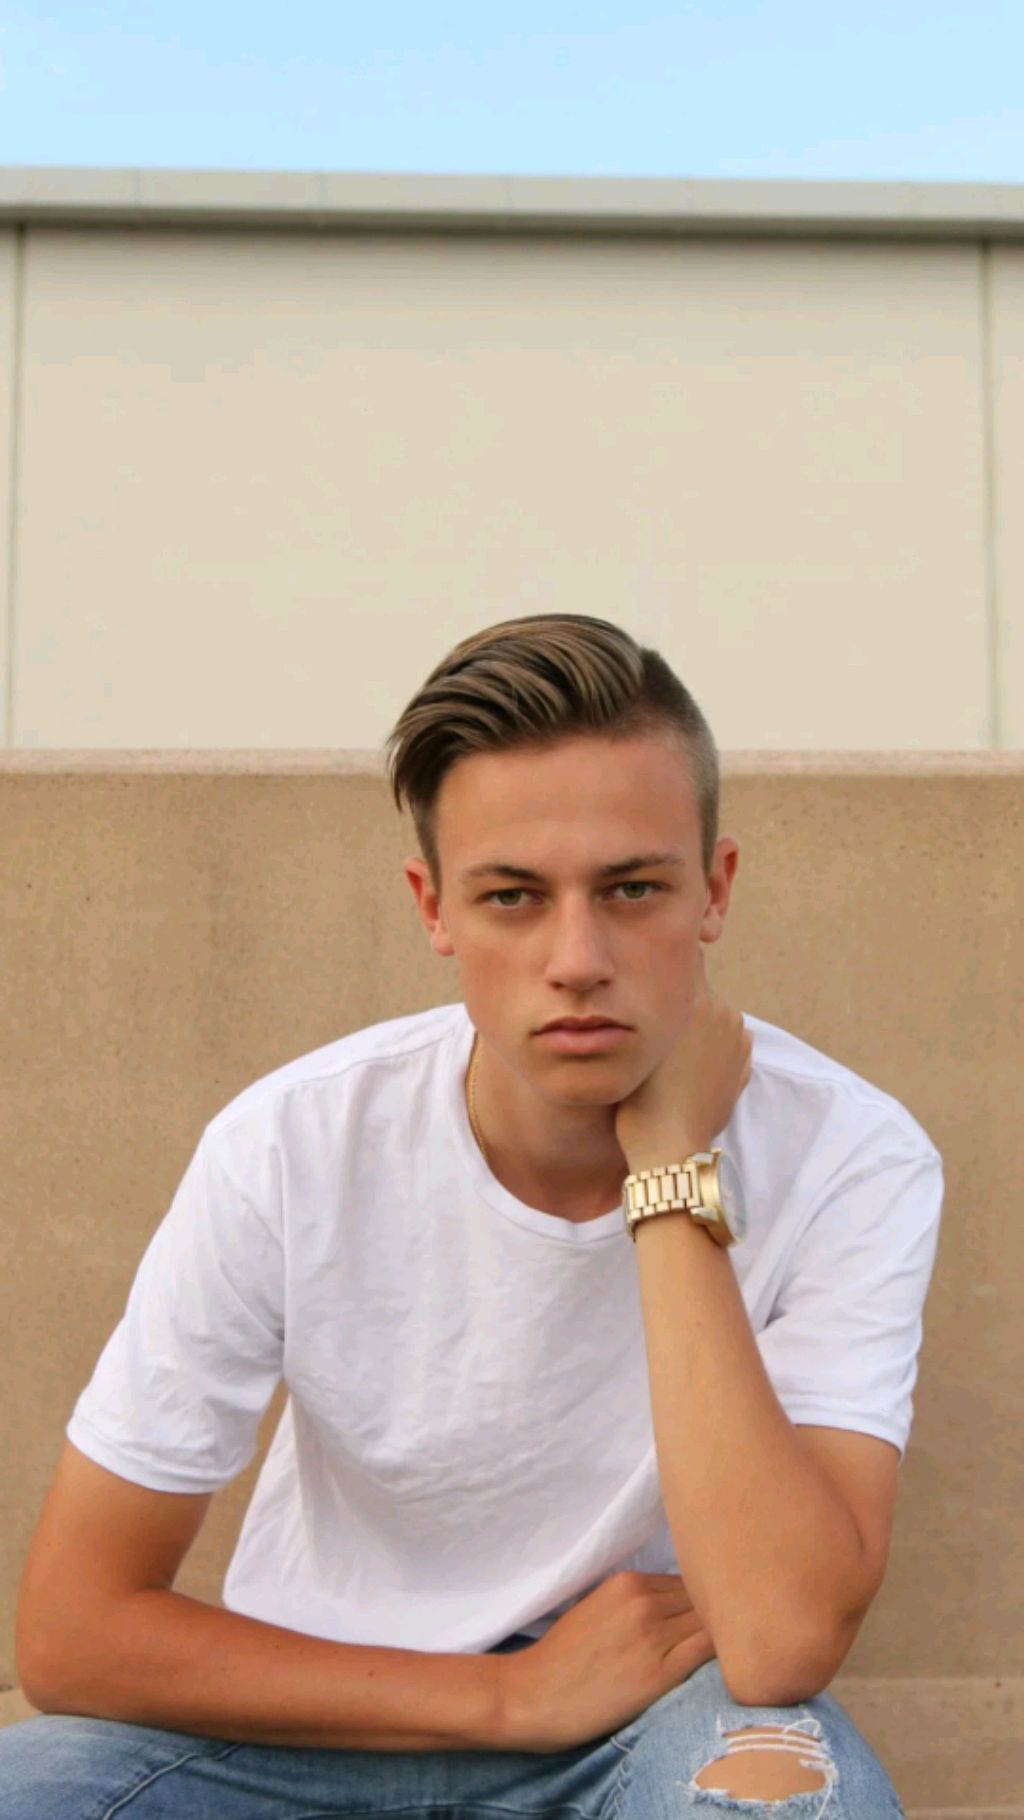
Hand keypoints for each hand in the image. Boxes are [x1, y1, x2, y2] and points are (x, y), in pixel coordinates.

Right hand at [497, 1570, 715, 1753]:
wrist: (534, 1695)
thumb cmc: (564, 1657)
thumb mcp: (600, 1606)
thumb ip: (639, 1600)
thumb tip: (681, 1606)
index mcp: (629, 1581)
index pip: (691, 1581)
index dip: (707, 1600)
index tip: (712, 1619)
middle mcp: (644, 1601)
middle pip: (706, 1598)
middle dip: (720, 1613)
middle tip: (731, 1633)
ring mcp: (653, 1635)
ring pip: (712, 1621)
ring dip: (726, 1632)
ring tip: (731, 1649)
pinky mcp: (660, 1672)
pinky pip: (710, 1652)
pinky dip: (726, 1653)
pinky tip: (729, 1663)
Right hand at [613, 949, 751, 1169]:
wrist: (668, 1143)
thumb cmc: (638, 1093)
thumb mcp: (632, 1037)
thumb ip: (648, 1003)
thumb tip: (654, 981)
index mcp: (691, 996)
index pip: (686, 957)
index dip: (668, 963)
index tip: (655, 973)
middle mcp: (720, 1008)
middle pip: (696, 989)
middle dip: (679, 1002)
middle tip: (654, 1027)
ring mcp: (737, 1036)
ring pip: (712, 1016)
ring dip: (696, 1026)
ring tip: (672, 1057)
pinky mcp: (744, 1059)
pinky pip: (726, 1040)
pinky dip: (712, 1049)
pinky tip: (690, 1071)